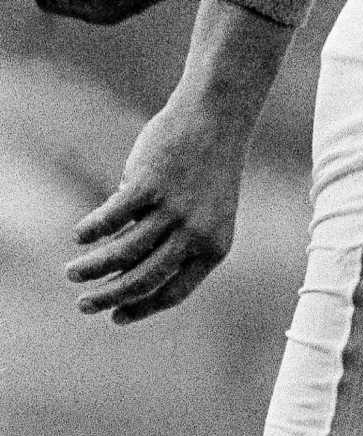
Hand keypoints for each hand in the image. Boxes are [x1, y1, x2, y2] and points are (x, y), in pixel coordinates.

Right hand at [65, 86, 249, 322]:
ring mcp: (172, 210)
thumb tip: (122, 269)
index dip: (141, 309)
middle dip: (108, 297)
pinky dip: (91, 231)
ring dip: (91, 269)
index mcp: (214, 247)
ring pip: (121, 254)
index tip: (117, 316)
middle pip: (142, 280)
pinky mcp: (148, 185)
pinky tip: (79, 236)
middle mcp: (195, 233)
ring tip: (72, 273)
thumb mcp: (204, 213)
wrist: (217, 118)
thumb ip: (174, 242)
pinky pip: (110, 219)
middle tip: (84, 304)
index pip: (173, 293)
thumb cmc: (208, 168)